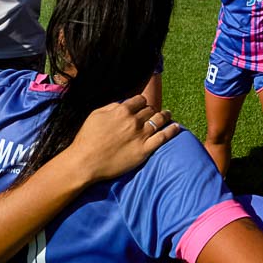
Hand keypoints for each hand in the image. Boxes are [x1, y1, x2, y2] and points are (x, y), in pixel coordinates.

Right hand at [62, 95, 181, 184]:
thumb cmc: (87, 139)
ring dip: (166, 115)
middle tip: (154, 113)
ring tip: (169, 115)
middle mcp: (133, 120)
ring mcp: (141, 135)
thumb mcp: (96, 115)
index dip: (142, 103)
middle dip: (152, 110)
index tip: (142, 106)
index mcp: (122, 110)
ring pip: (159, 120)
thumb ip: (111, 106)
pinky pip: (163, 137)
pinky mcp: (144, 150)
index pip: (140, 100)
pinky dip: (172, 130)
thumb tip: (123, 103)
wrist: (86, 162)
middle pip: (150, 110)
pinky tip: (176, 127)